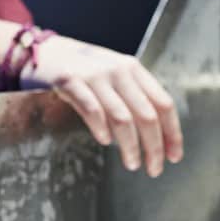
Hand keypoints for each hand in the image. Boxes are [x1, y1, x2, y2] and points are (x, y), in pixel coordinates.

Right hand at [27, 35, 183, 175]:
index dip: (172, 132)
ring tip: (132, 164)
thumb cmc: (83, 70)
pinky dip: (101, 128)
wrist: (45, 52)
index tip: (174, 156)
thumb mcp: (114, 76)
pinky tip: (105, 142)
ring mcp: (95, 75)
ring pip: (122, 117)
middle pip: (147, 114)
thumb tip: (155, 137)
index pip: (163, 104)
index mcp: (134, 70)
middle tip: (154, 169)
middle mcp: (119, 71)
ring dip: (130, 146)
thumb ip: (134, 97)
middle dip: (154, 146)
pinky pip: (92, 109)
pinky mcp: (70, 81)